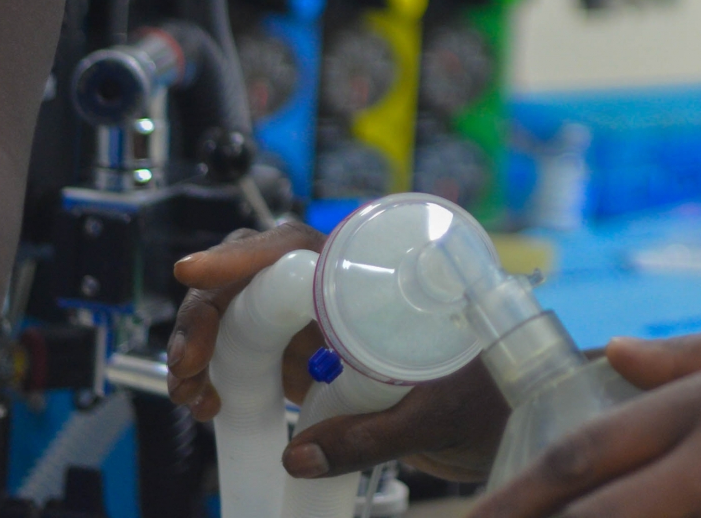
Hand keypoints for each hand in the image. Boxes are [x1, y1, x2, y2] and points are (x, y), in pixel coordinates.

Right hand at [167, 224, 510, 481]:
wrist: (514, 417)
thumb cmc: (494, 393)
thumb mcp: (437, 413)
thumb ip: (369, 435)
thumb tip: (297, 456)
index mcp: (378, 273)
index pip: (296, 244)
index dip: (242, 255)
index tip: (195, 273)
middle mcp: (341, 286)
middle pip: (253, 273)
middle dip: (208, 309)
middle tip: (186, 364)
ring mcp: (322, 320)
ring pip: (241, 309)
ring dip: (203, 341)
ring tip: (191, 391)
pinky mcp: (309, 356)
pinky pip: (249, 349)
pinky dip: (216, 369)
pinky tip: (207, 402)